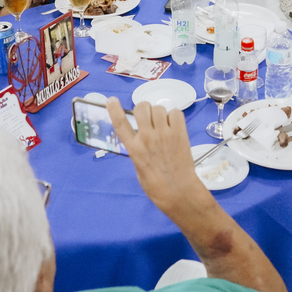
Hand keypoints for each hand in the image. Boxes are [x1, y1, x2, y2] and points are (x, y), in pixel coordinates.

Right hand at [108, 98, 206, 215]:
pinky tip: (174, 126)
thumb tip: (140, 138)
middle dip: (143, 109)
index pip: (120, 124)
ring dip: (159, 113)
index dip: (114, 110)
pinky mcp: (180, 133)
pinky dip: (174, 116)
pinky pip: (175, 112)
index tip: (112, 100)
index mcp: (134, 148)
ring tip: (163, 124)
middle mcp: (147, 138)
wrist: (179, 191)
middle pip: (142, 107)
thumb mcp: (138, 168)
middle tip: (148, 118)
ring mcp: (164, 134)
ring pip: (159, 108)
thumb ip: (137, 150)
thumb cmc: (156, 186)